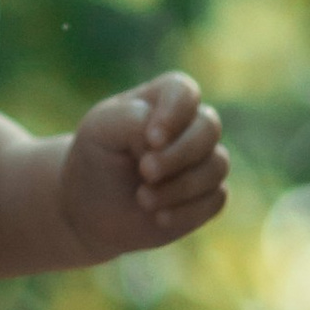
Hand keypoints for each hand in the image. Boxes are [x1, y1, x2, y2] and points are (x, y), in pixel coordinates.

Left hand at [57, 73, 228, 258]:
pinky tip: (159, 218)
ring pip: (216, 166)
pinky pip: (216, 199)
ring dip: (180, 187)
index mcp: (163, 99)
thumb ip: (132, 119)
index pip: (183, 91)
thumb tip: (165, 139)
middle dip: (178, 154)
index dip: (175, 113)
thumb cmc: (97, 158)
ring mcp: (202, 160)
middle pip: (208, 128)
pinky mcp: (207, 195)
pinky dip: (188, 211)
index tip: (151, 140)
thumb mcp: (100, 130)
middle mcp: (190, 125)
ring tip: (142, 200)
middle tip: (146, 172)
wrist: (93, 207)